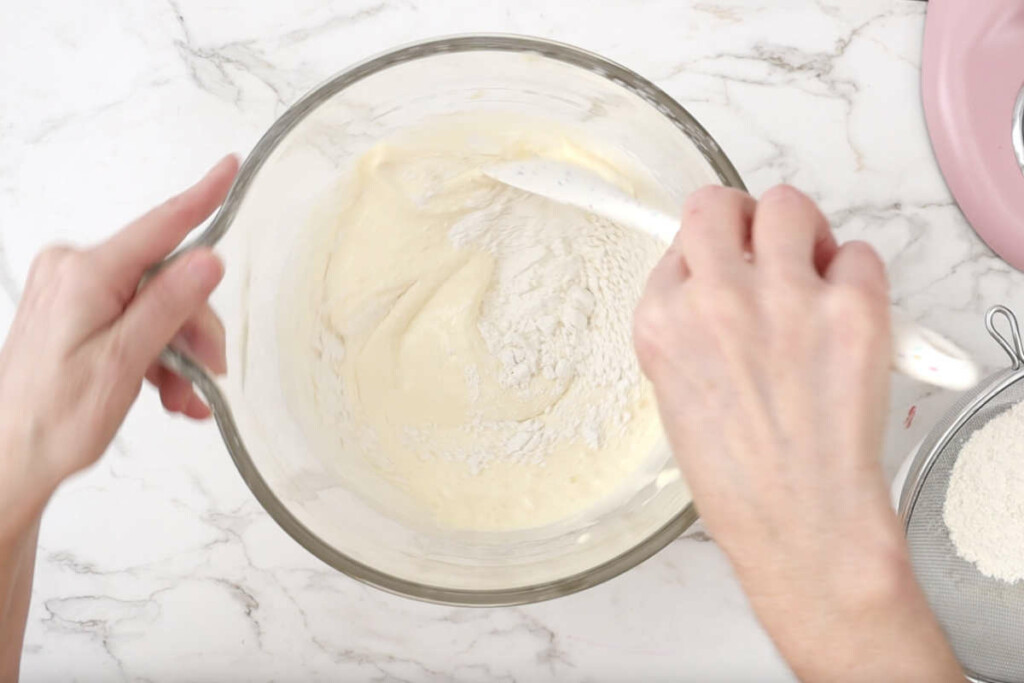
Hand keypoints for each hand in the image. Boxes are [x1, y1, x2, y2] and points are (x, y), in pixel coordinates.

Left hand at [0, 156, 237, 536]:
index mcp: (85, 274)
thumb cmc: (52, 420)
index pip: (158, 227)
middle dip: (194, 326)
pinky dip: (158, 355)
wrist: (9, 458)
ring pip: (155, 305)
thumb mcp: (123, 362)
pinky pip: (135, 320)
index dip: (200, 198)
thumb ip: (167, 305)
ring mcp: (74, 291)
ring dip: (179, 351)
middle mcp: (75, 271)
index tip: (228, 168)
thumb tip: (207, 260)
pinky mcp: (76, 311)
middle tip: (209, 371)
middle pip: (165, 279)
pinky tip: (169, 393)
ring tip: (185, 397)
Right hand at [634, 185, 959, 680]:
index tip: (727, 262)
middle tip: (765, 248)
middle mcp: (714, 300)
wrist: (797, 519)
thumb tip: (716, 278)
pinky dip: (856, 277)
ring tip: (810, 272)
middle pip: (721, 202)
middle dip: (745, 220)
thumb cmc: (737, 474)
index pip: (681, 238)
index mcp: (661, 321)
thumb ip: (688, 322)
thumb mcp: (675, 389)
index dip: (710, 251)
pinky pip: (858, 253)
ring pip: (789, 206)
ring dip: (802, 232)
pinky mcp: (850, 309)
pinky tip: (846, 317)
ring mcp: (783, 299)